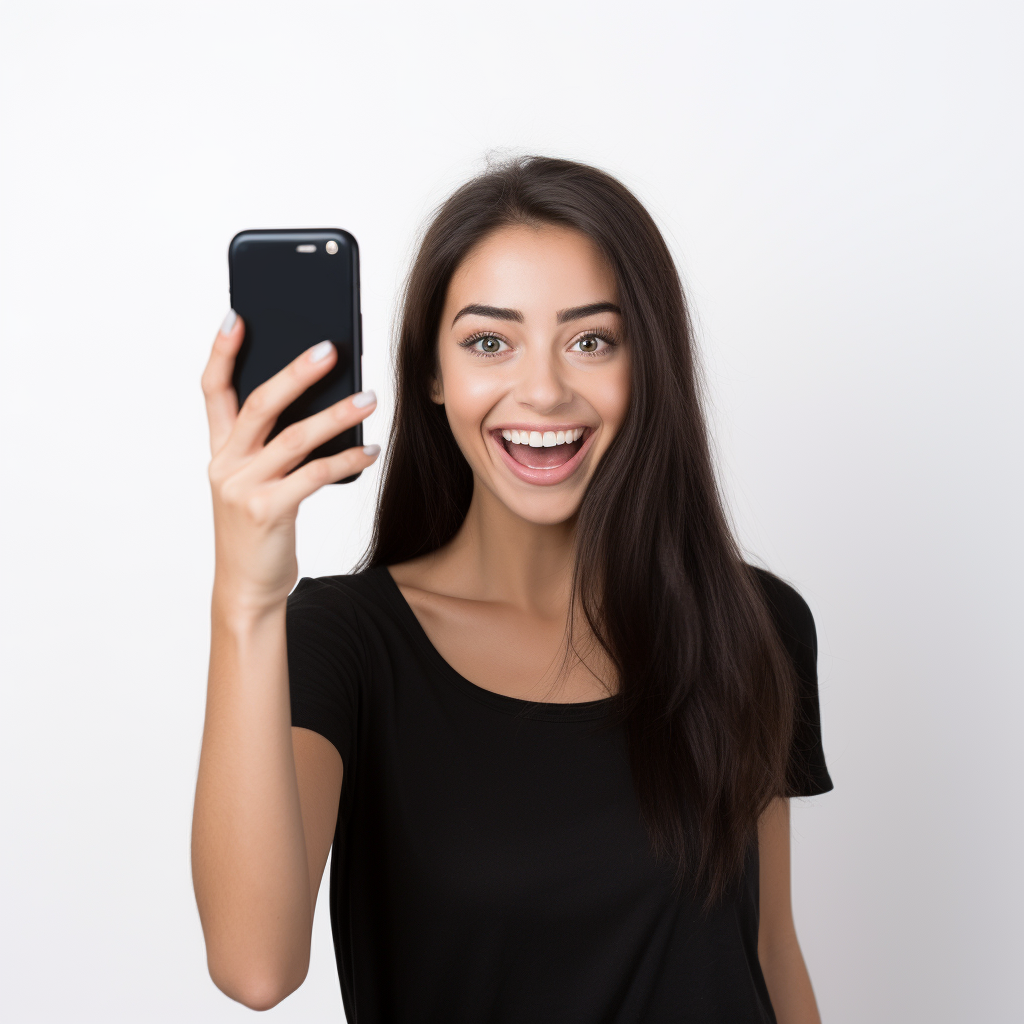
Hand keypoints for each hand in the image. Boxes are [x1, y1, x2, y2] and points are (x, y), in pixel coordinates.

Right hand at [201, 310, 378, 614]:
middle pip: (260, 404)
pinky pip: (315, 475)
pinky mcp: (268, 511)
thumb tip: (322, 403)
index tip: (238, 316)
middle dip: (295, 372)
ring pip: (294, 438)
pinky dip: (347, 460)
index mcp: (220, 451)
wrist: (246, 588)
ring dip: (337, 415)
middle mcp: (226, 463)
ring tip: (369, 399)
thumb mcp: (256, 483)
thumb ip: (274, 446)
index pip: (214, 390)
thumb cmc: (259, 530)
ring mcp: (244, 488)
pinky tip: (371, 451)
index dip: (223, 352)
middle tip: (330, 348)